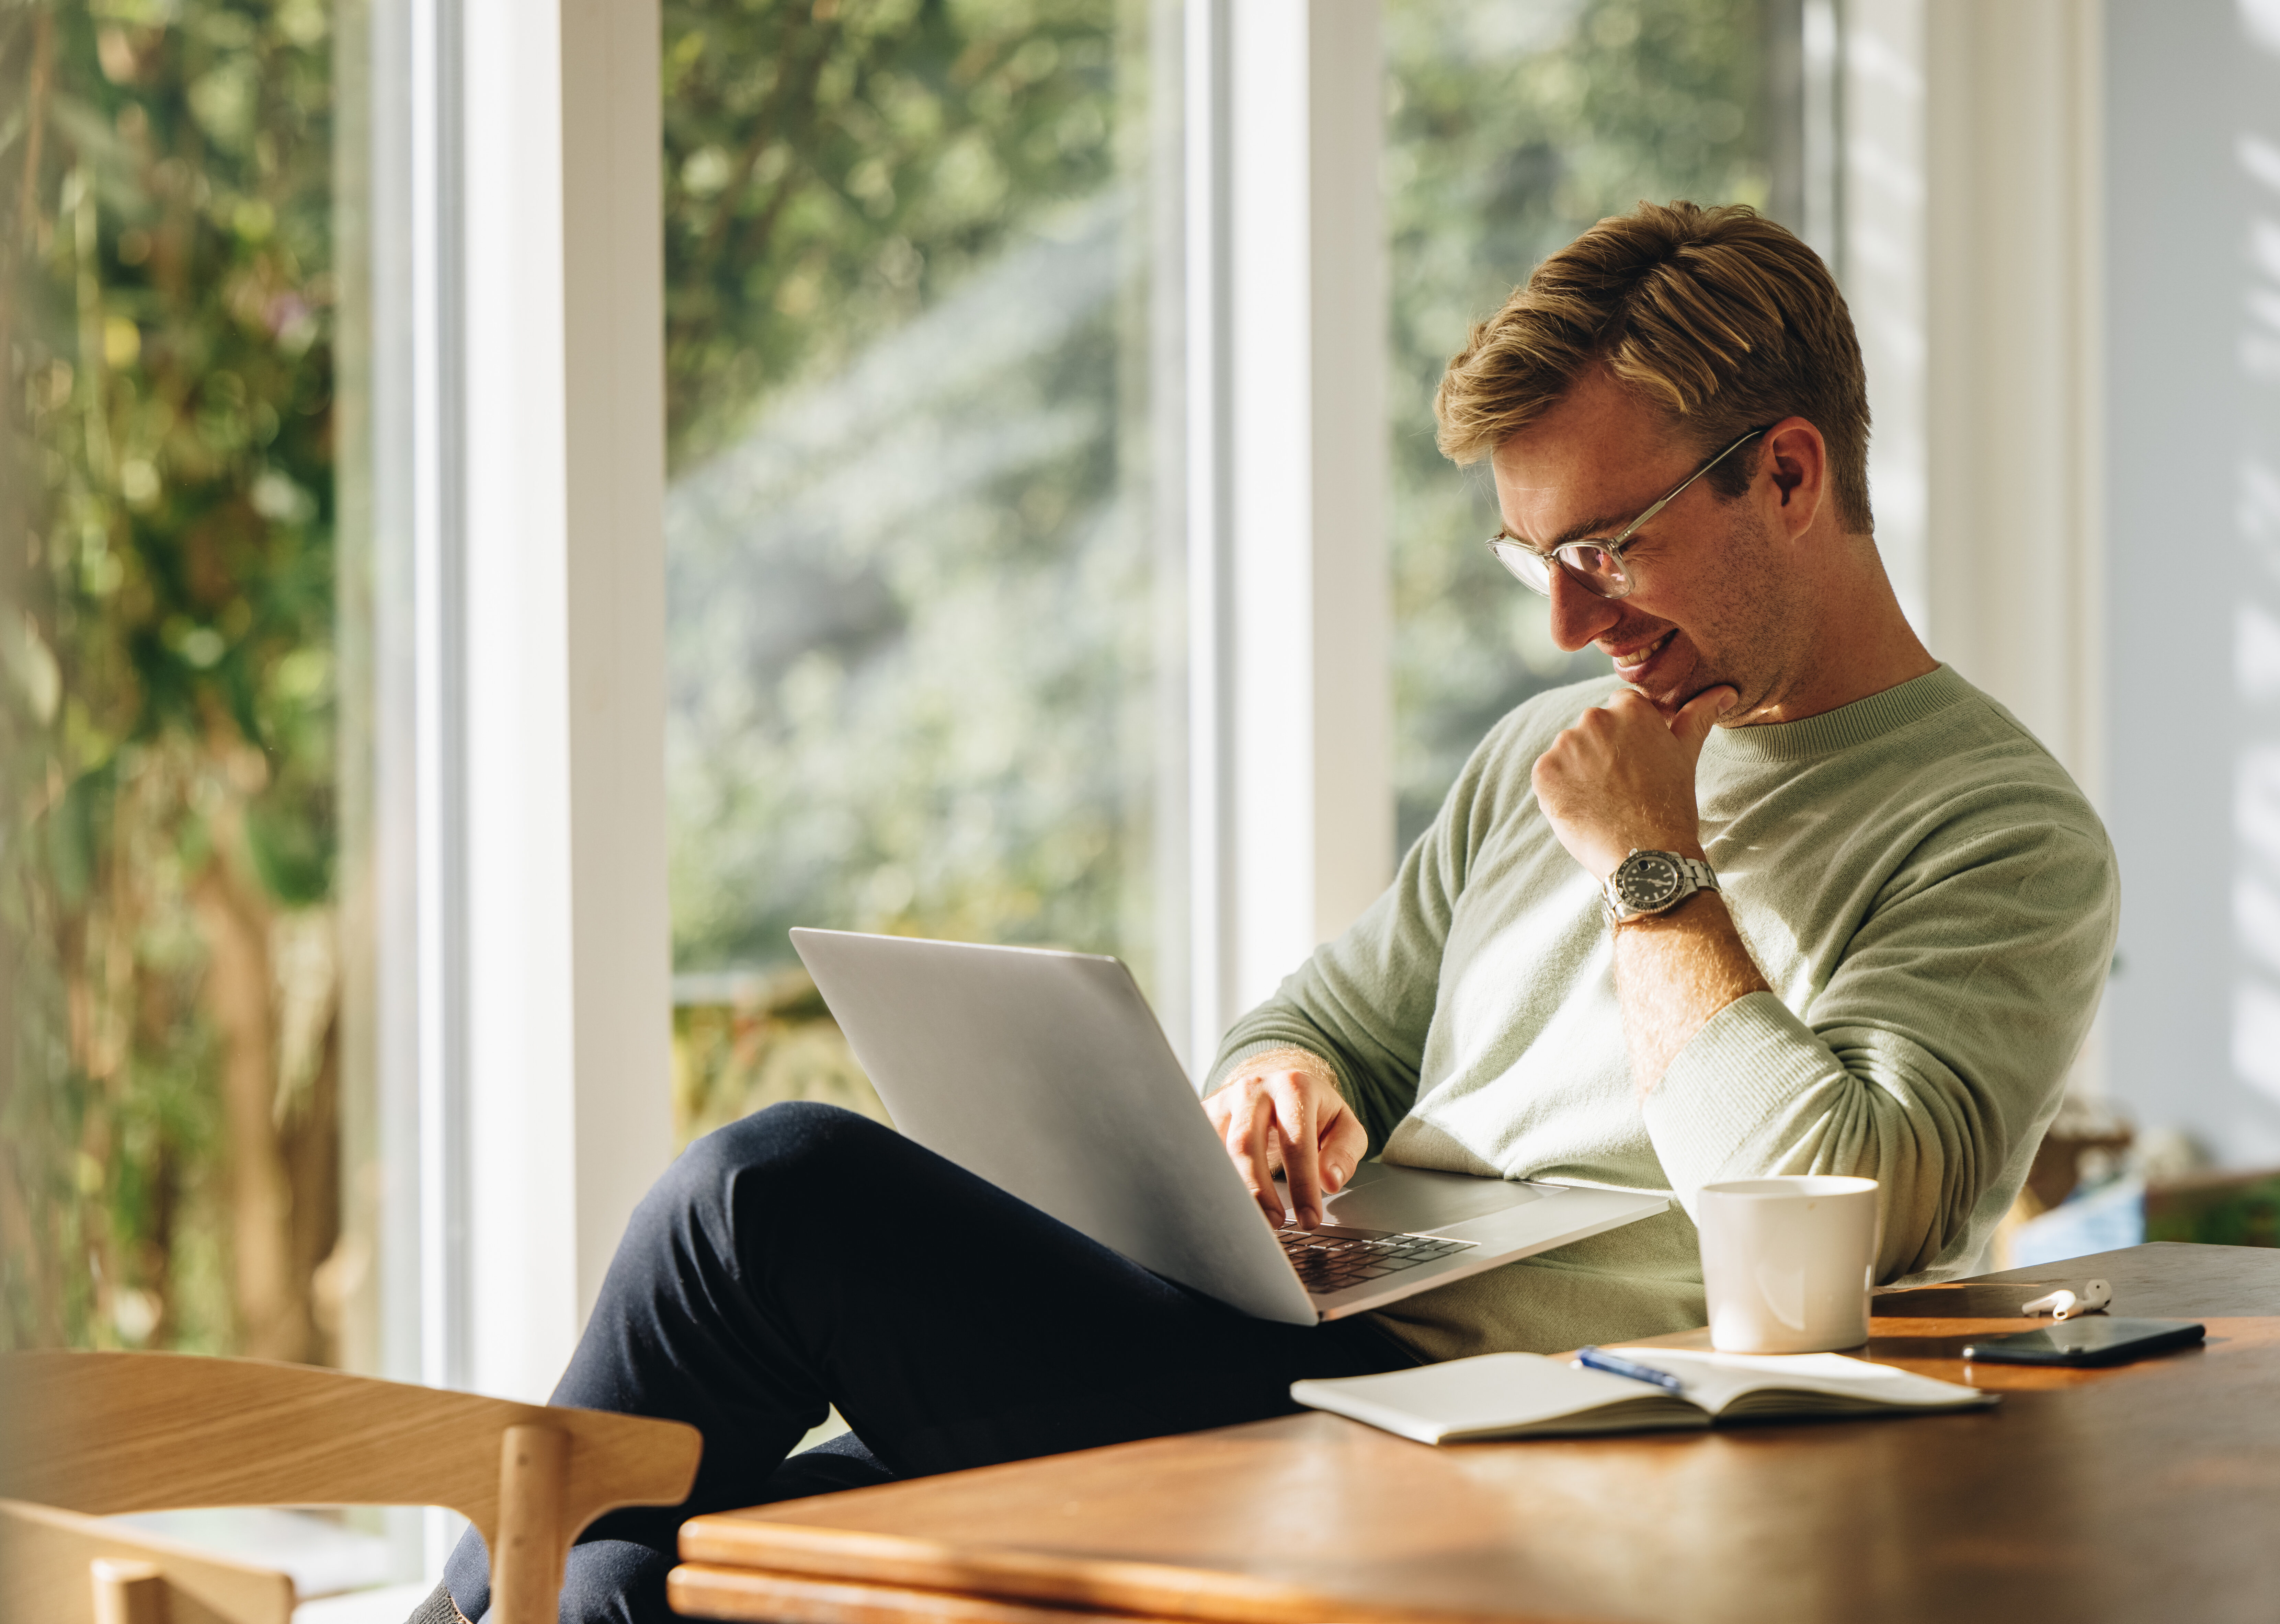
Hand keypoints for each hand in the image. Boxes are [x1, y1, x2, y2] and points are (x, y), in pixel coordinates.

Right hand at [1203, 1049, 1367, 1229]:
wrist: (1279, 1086)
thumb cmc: (1314, 1113)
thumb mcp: (1343, 1127)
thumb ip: (1344, 1153)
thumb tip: (1330, 1181)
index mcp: (1294, 1087)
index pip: (1296, 1141)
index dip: (1302, 1184)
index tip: (1309, 1220)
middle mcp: (1254, 1088)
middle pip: (1245, 1144)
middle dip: (1258, 1190)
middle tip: (1275, 1223)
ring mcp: (1224, 1099)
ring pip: (1215, 1150)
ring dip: (1231, 1190)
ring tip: (1250, 1220)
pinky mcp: (1205, 1113)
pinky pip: (1200, 1150)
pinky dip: (1210, 1180)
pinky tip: (1225, 1202)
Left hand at [1532, 685, 1735, 877]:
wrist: (1647, 855)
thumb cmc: (1671, 805)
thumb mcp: (1685, 754)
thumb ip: (1698, 716)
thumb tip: (1725, 691)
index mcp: (1630, 707)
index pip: (1621, 709)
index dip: (1628, 739)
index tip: (1637, 764)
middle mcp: (1594, 718)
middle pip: (1593, 730)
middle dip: (1603, 753)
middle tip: (1622, 787)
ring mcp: (1565, 745)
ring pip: (1569, 753)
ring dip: (1579, 771)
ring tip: (1604, 800)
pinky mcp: (1543, 772)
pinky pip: (1548, 775)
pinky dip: (1560, 791)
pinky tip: (1583, 808)